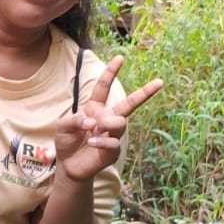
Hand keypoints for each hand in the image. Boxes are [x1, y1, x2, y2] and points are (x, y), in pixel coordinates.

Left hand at [54, 55, 162, 184]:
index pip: (103, 87)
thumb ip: (75, 119)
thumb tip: (92, 121)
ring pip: (120, 122)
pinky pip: (113, 143)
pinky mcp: (114, 151)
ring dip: (106, 124)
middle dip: (145, 92)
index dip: (111, 72)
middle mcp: (108, 119)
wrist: (69, 166)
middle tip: (160, 82)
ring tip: (92, 130)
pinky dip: (101, 141)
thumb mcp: (63, 126)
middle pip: (130, 103)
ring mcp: (113, 135)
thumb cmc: (67, 142)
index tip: (120, 58)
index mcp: (95, 108)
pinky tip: (92, 143)